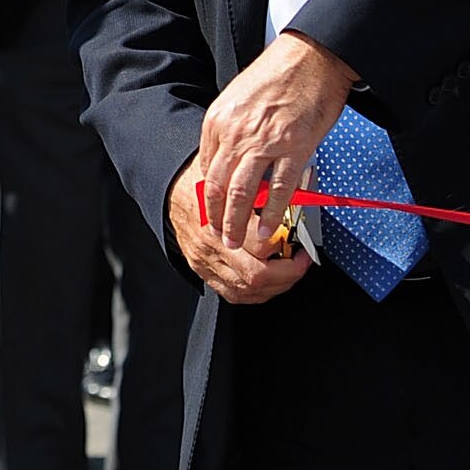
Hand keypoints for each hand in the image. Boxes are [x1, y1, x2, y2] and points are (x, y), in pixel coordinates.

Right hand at [168, 167, 312, 304]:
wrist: (167, 194)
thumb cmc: (197, 183)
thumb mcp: (224, 174)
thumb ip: (252, 183)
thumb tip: (285, 185)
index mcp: (218, 221)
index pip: (261, 244)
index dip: (286, 243)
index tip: (299, 235)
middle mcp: (212, 247)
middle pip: (257, 275)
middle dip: (289, 272)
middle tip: (301, 259)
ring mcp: (207, 264)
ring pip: (248, 291)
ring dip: (277, 286)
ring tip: (290, 271)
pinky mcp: (204, 273)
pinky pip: (234, 295)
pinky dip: (257, 294)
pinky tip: (269, 284)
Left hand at [195, 29, 356, 257]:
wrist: (311, 56)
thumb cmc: (279, 73)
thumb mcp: (237, 97)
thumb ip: (229, 129)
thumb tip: (226, 160)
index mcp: (219, 120)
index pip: (205, 168)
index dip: (206, 197)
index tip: (209, 213)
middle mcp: (236, 133)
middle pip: (217, 186)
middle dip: (216, 217)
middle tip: (219, 237)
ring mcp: (264, 142)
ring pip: (242, 193)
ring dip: (238, 222)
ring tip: (238, 240)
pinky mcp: (294, 148)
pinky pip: (279, 190)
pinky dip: (271, 214)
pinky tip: (268, 228)